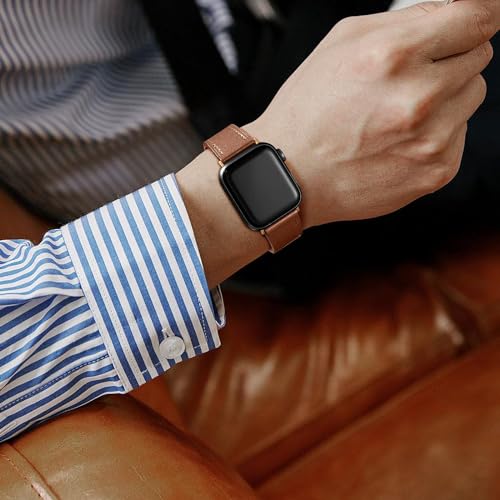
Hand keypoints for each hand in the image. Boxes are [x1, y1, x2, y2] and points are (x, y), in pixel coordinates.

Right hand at [247, 0, 498, 227]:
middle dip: (449, 58)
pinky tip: (399, 140)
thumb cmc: (309, 111)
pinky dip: (437, 132)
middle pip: (479, 56)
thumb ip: (405, 19)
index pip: (479, 17)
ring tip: (398, 113)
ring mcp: (432, 140)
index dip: (481, 14)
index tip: (477, 19)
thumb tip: (452, 11)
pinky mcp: (436, 171)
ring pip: (472, 96)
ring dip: (445, 97)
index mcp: (393, 56)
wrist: (291, 177)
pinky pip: (459, 135)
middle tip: (409, 77)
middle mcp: (418, 98)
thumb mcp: (342, 42)